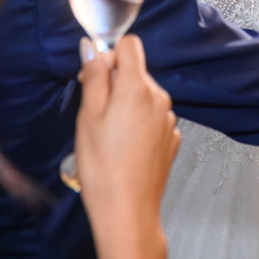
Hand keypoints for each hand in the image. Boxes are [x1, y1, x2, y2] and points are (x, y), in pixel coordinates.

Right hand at [75, 36, 179, 235]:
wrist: (127, 212)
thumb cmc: (103, 167)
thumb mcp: (88, 116)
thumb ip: (93, 76)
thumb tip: (91, 47)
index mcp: (137, 88)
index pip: (130, 45)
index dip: (109, 55)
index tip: (96, 76)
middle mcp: (159, 99)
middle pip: (136, 72)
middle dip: (115, 84)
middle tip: (96, 115)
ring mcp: (168, 120)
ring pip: (143, 96)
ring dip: (126, 106)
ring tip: (109, 136)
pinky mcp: (171, 139)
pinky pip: (151, 118)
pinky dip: (138, 124)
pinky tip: (125, 147)